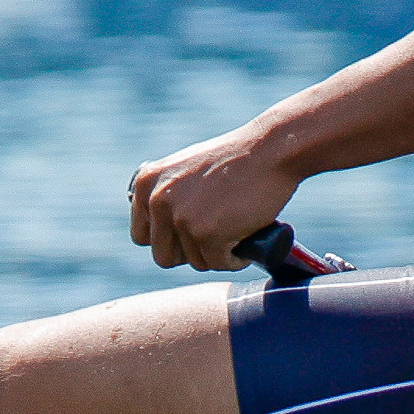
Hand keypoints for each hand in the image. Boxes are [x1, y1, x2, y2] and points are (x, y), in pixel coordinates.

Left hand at [126, 127, 302, 270]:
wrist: (271, 150)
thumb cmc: (237, 157)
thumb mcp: (186, 168)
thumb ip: (167, 193)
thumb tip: (163, 226)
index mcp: (146, 184)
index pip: (142, 236)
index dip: (169, 240)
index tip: (191, 234)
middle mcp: (157, 202)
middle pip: (164, 256)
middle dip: (191, 253)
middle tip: (216, 237)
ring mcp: (181, 219)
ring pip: (194, 262)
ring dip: (217, 254)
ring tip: (237, 231)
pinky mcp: (206, 235)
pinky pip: (217, 264)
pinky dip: (235, 259)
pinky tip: (247, 239)